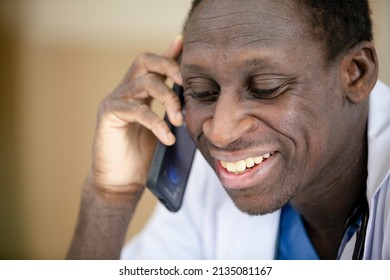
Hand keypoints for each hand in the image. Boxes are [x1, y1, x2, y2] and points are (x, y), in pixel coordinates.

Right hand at [90, 36, 182, 193]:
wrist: (121, 183)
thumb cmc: (144, 158)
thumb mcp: (165, 130)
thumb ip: (174, 113)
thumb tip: (195, 104)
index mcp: (140, 92)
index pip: (155, 65)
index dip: (169, 52)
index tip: (185, 43)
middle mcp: (126, 91)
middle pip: (145, 61)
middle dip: (169, 66)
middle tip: (186, 83)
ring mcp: (115, 101)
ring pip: (144, 82)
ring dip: (168, 98)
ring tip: (179, 120)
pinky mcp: (108, 115)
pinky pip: (136, 109)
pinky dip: (156, 122)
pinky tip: (168, 137)